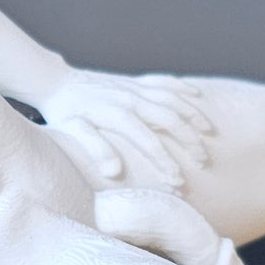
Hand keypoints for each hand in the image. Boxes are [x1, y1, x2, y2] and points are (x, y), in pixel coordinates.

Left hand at [40, 68, 214, 188]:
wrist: (55, 82)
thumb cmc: (64, 114)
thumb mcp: (73, 133)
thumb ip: (95, 150)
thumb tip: (114, 171)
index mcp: (116, 114)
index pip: (149, 141)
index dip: (165, 163)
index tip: (177, 182)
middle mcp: (129, 98)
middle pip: (170, 119)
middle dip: (189, 141)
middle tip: (203, 161)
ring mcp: (133, 88)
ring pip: (173, 98)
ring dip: (193, 115)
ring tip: (209, 132)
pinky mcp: (133, 82)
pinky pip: (164, 82)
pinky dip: (182, 89)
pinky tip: (196, 98)